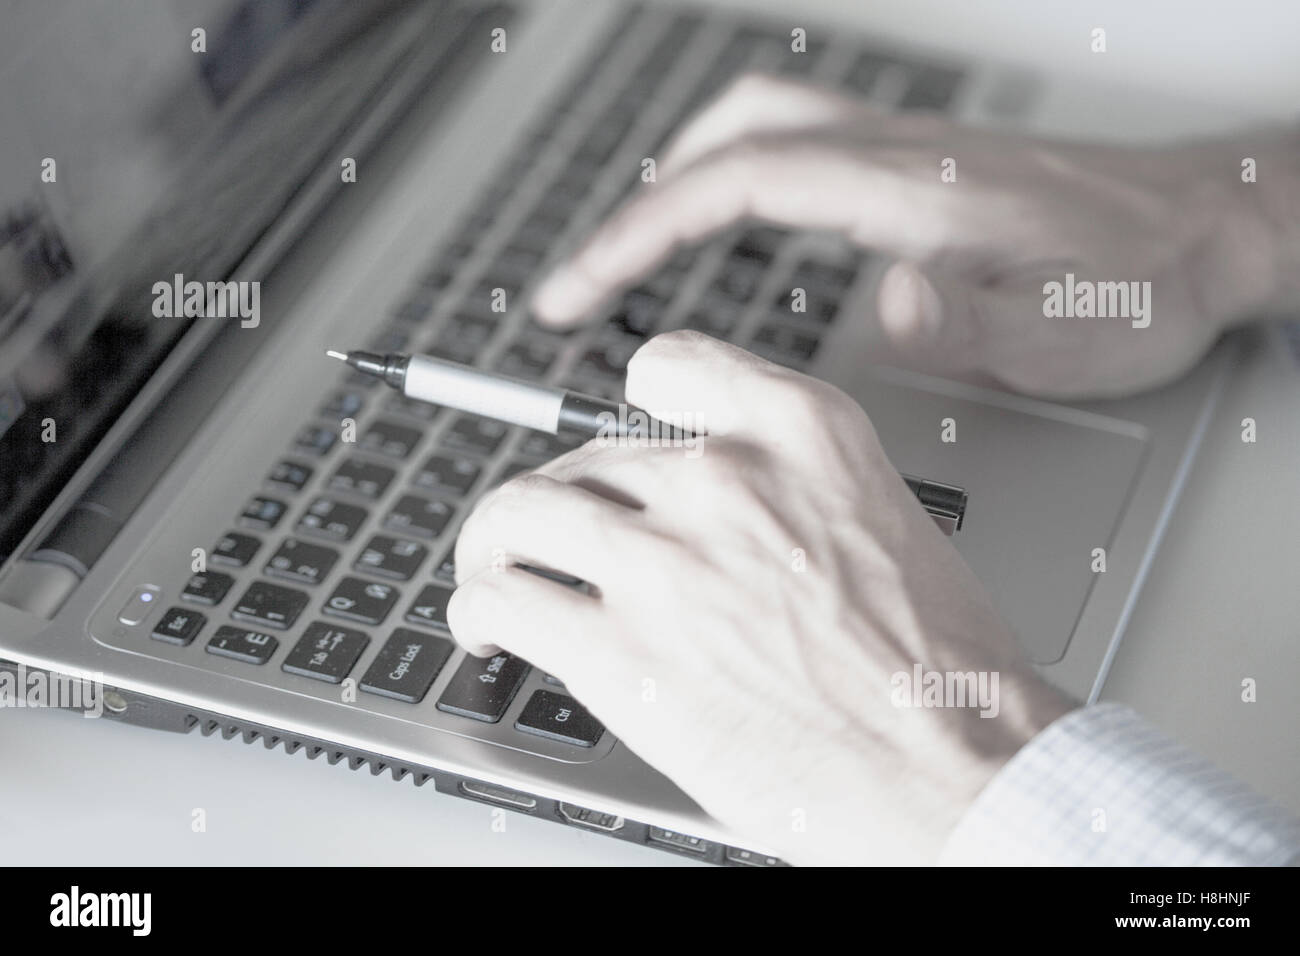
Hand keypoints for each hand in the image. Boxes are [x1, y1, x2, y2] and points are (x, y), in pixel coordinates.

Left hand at [448, 331, 1071, 863]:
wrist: (957, 767)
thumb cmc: (939, 669)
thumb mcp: (881, 522)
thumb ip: (788, 493)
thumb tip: (715, 514)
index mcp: (798, 434)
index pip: (669, 366)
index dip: (628, 409)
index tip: (618, 445)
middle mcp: (723, 478)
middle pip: (582, 457)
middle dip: (561, 504)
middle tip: (552, 542)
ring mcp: (663, 559)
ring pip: (518, 516)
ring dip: (494, 547)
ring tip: (494, 577)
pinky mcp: (620, 647)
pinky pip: (503, 597)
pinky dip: (480, 609)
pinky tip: (490, 628)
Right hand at [532, 73, 1297, 398]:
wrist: (1201, 231)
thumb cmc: (1137, 283)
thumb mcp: (1065, 329)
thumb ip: (973, 321)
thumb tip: (888, 307)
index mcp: (911, 188)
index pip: (739, 185)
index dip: (639, 232)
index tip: (576, 286)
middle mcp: (897, 152)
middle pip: (728, 139)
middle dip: (636, 209)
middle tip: (580, 278)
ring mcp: (903, 150)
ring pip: (756, 124)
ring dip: (678, 176)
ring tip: (630, 246)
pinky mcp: (912, 164)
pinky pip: (794, 140)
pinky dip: (729, 170)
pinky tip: (727, 214)